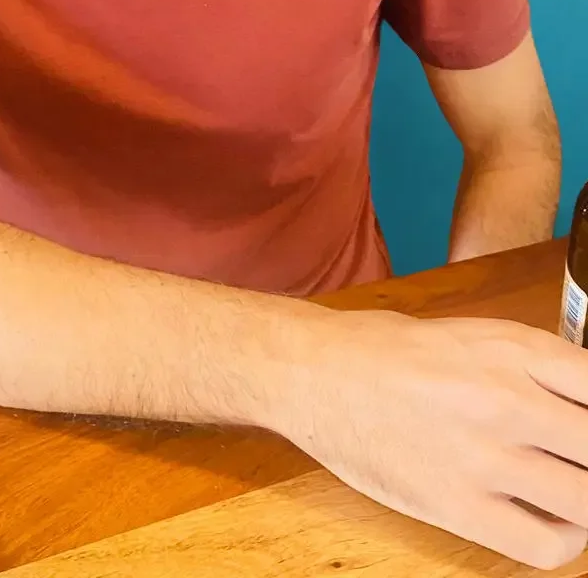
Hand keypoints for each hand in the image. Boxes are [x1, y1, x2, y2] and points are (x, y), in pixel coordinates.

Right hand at [286, 307, 587, 570]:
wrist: (318, 373)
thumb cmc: (392, 350)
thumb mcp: (476, 335)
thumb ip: (539, 367)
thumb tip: (587, 401)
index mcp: (514, 349)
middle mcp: (506, 400)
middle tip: (579, 459)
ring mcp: (483, 457)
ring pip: (585, 501)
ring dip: (586, 500)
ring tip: (573, 491)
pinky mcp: (458, 506)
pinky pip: (544, 544)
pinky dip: (564, 541)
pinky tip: (554, 522)